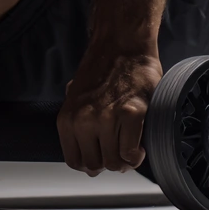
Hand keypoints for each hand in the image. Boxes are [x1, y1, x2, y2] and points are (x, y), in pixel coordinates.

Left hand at [57, 49, 164, 175]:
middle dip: (109, 164)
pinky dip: (137, 155)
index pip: (75, 161)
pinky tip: (140, 146)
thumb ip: (76, 120)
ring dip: (126, 161)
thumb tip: (82, 144)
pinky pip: (131, 153)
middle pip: (96, 166)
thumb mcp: (75, 95)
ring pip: (115, 163)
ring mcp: (107, 119)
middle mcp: (84, 121)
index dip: (91, 164)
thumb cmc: (102, 68)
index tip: (102, 157)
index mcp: (68, 119)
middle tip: (120, 153)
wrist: (122, 44)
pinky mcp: (131, 114)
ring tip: (131, 149)